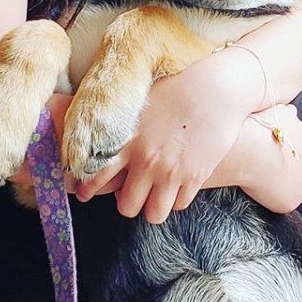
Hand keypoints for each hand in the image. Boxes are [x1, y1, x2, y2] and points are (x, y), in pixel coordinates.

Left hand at [77, 102, 301, 219]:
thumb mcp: (141, 101)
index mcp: (128, 140)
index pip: (96, 175)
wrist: (216, 89)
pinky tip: (178, 185)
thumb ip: (122, 124)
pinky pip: (181, 204)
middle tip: (133, 194)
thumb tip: (104, 135)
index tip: (85, 193)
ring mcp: (171, 172)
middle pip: (126, 206)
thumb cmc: (177, 88)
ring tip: (156, 196)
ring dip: (154, 207)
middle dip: (128, 202)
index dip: (87, 189)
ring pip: (154, 214)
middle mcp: (146, 161)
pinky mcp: (195, 176)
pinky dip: (177, 199)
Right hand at [236, 104, 301, 212]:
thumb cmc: (257, 128)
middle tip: (266, 162)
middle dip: (288, 164)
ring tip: (261, 176)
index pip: (300, 144)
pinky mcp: (291, 202)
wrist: (248, 150)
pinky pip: (282, 200)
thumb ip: (288, 113)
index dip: (284, 145)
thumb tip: (292, 113)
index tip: (271, 146)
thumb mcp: (276, 109)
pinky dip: (273, 196)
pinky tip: (258, 188)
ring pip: (295, 184)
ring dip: (283, 182)